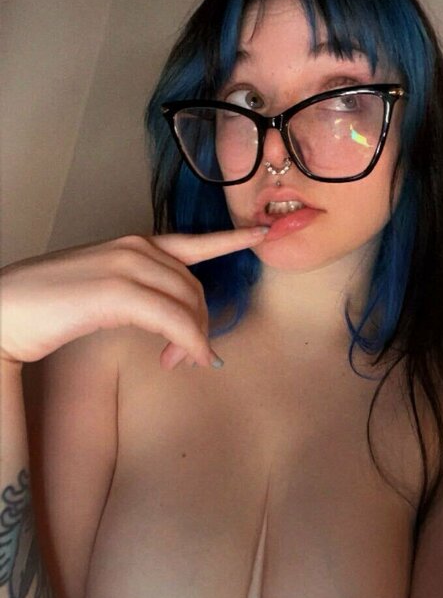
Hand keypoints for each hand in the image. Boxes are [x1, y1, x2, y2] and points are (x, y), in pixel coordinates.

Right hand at [0, 228, 268, 370]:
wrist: (2, 310)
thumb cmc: (47, 305)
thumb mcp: (102, 291)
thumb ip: (138, 293)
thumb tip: (168, 324)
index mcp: (132, 243)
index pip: (192, 241)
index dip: (230, 239)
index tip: (262, 234)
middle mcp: (134, 247)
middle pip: (194, 286)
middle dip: (199, 323)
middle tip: (187, 357)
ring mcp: (126, 266)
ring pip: (187, 303)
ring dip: (193, 338)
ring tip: (178, 363)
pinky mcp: (116, 292)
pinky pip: (172, 320)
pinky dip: (188, 342)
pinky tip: (187, 359)